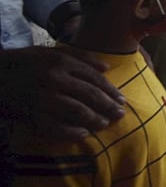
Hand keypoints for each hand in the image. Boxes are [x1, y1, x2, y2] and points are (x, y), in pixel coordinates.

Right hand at [0, 46, 125, 139]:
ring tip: (105, 124)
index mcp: (60, 61)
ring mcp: (41, 97)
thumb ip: (79, 57)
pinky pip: (56, 126)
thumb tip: (107, 67)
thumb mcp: (48, 52)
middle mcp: (53, 78)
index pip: (94, 78)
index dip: (111, 90)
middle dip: (108, 106)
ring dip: (95, 119)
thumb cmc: (22, 62)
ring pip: (77, 111)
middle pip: (90, 95)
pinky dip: (72, 131)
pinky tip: (84, 134)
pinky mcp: (30, 114)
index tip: (122, 99)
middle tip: (120, 114)